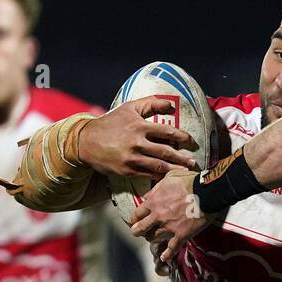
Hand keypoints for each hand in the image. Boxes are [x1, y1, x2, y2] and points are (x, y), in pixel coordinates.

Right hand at [78, 96, 199, 179]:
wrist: (87, 141)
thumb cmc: (111, 123)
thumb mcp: (129, 108)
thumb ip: (150, 103)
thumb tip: (170, 103)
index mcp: (139, 126)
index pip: (167, 132)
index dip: (182, 137)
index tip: (191, 141)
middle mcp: (137, 143)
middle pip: (166, 152)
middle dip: (182, 158)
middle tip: (194, 163)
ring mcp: (132, 159)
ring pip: (159, 166)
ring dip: (174, 169)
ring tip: (186, 172)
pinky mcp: (128, 171)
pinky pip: (148, 175)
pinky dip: (160, 177)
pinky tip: (169, 178)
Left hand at [130, 169, 215, 263]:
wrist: (207, 192)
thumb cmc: (189, 181)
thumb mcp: (169, 177)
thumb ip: (158, 186)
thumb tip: (151, 192)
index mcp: (153, 201)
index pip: (137, 214)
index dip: (134, 219)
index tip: (135, 221)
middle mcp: (158, 216)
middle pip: (141, 229)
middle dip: (138, 232)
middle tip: (138, 233)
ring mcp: (169, 227)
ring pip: (154, 238)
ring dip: (153, 239)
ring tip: (153, 240)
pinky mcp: (181, 235)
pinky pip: (172, 248)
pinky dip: (167, 254)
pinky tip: (164, 258)